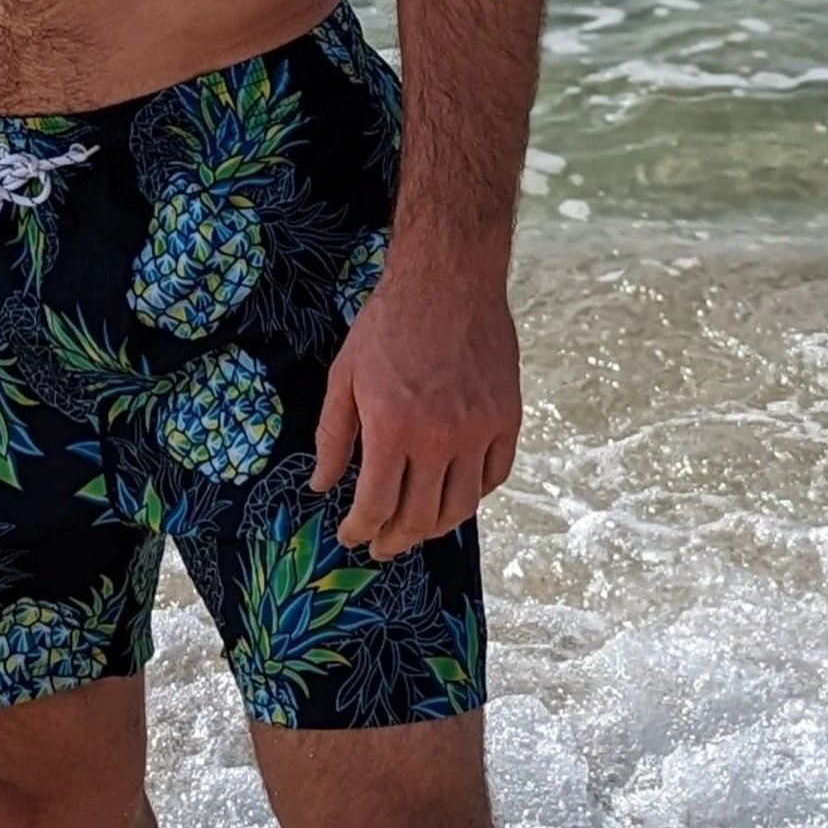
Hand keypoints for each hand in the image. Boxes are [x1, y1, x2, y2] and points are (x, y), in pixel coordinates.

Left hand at [310, 262, 520, 558]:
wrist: (448, 281)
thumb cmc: (389, 324)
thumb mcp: (345, 376)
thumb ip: (332, 435)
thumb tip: (320, 484)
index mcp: (392, 428)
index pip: (376, 505)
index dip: (360, 529)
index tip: (352, 536)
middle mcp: (439, 437)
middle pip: (420, 517)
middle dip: (395, 540)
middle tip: (382, 546)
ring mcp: (478, 430)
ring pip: (461, 506)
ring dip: (435, 528)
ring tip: (417, 529)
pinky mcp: (507, 418)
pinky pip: (495, 476)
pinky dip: (474, 495)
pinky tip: (454, 494)